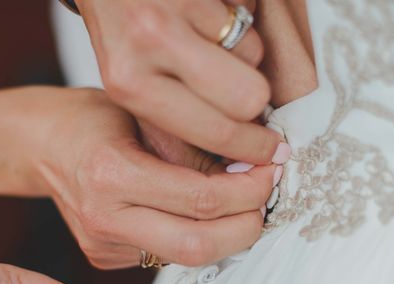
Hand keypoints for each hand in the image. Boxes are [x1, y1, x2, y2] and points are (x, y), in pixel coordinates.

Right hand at [33, 87, 279, 267]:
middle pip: (198, 247)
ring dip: (227, 235)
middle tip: (265, 198)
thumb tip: (252, 167)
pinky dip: (197, 236)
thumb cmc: (93, 118)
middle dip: (246, 226)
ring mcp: (103, 246)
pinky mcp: (106, 259)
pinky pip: (168, 255)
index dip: (250, 189)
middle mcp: (105, 219)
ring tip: (242, 203)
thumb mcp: (147, 113)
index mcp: (111, 174)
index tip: (272, 169)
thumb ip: (197, 145)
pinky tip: (202, 214)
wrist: (40, 144)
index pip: (202, 200)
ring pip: (188, 257)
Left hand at [75, 0, 285, 164]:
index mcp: (130, 83)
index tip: (271, 151)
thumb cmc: (123, 35)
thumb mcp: (131, 88)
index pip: (215, 130)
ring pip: (253, 52)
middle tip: (245, 97)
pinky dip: (238, 16)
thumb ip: (176, 123)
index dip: (253, 146)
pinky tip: (207, 14)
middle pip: (248, 97)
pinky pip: (249, 12)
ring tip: (208, 43)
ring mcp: (175, 3)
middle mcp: (150, 40)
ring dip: (242, 53)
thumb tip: (239, 159)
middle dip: (255, 100)